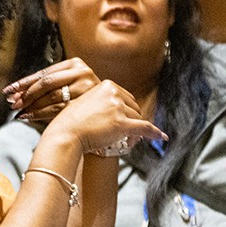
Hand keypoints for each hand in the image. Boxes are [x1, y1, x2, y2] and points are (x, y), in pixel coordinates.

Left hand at [2, 58, 101, 122]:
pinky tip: (27, 117)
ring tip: (17, 111)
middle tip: (11, 102)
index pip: (45, 73)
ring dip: (31, 104)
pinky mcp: (87, 102)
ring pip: (51, 95)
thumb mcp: (69, 88)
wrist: (108, 119)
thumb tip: (15, 93)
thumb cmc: (83, 105)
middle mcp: (82, 71)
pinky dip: (39, 113)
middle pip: (47, 82)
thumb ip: (49, 87)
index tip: (8, 90)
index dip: (25, 82)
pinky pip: (57, 107)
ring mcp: (86, 86)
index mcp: (75, 64)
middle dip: (26, 93)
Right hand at [43, 78, 164, 154]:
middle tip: (125, 134)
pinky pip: (144, 128)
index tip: (126, 120)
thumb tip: (116, 113)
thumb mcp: (86, 103)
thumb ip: (101, 102)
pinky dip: (154, 133)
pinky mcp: (121, 124)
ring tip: (124, 141)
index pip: (126, 98)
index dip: (128, 112)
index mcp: (106, 85)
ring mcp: (118, 108)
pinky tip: (161, 137)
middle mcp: (114, 93)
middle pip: (134, 108)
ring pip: (137, 120)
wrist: (64, 134)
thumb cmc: (70, 123)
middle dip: (132, 122)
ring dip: (134, 132)